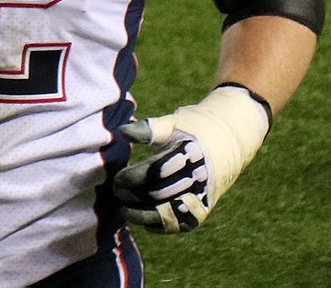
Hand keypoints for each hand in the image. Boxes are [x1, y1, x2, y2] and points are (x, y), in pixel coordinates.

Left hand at [113, 85, 270, 232]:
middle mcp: (200, 176)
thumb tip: (122, 132)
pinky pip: (185, 224)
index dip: (133, 176)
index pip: (156, 171)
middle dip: (134, 195)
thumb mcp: (175, 122)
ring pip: (172, 213)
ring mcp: (205, 193)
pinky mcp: (207, 206)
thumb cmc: (196, 126)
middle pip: (161, 193)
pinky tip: (146, 224)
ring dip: (144, 215)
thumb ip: (149, 129)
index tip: (117, 177)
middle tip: (115, 192)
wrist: (232, 136)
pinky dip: (164, 227)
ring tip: (124, 210)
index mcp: (190, 152)